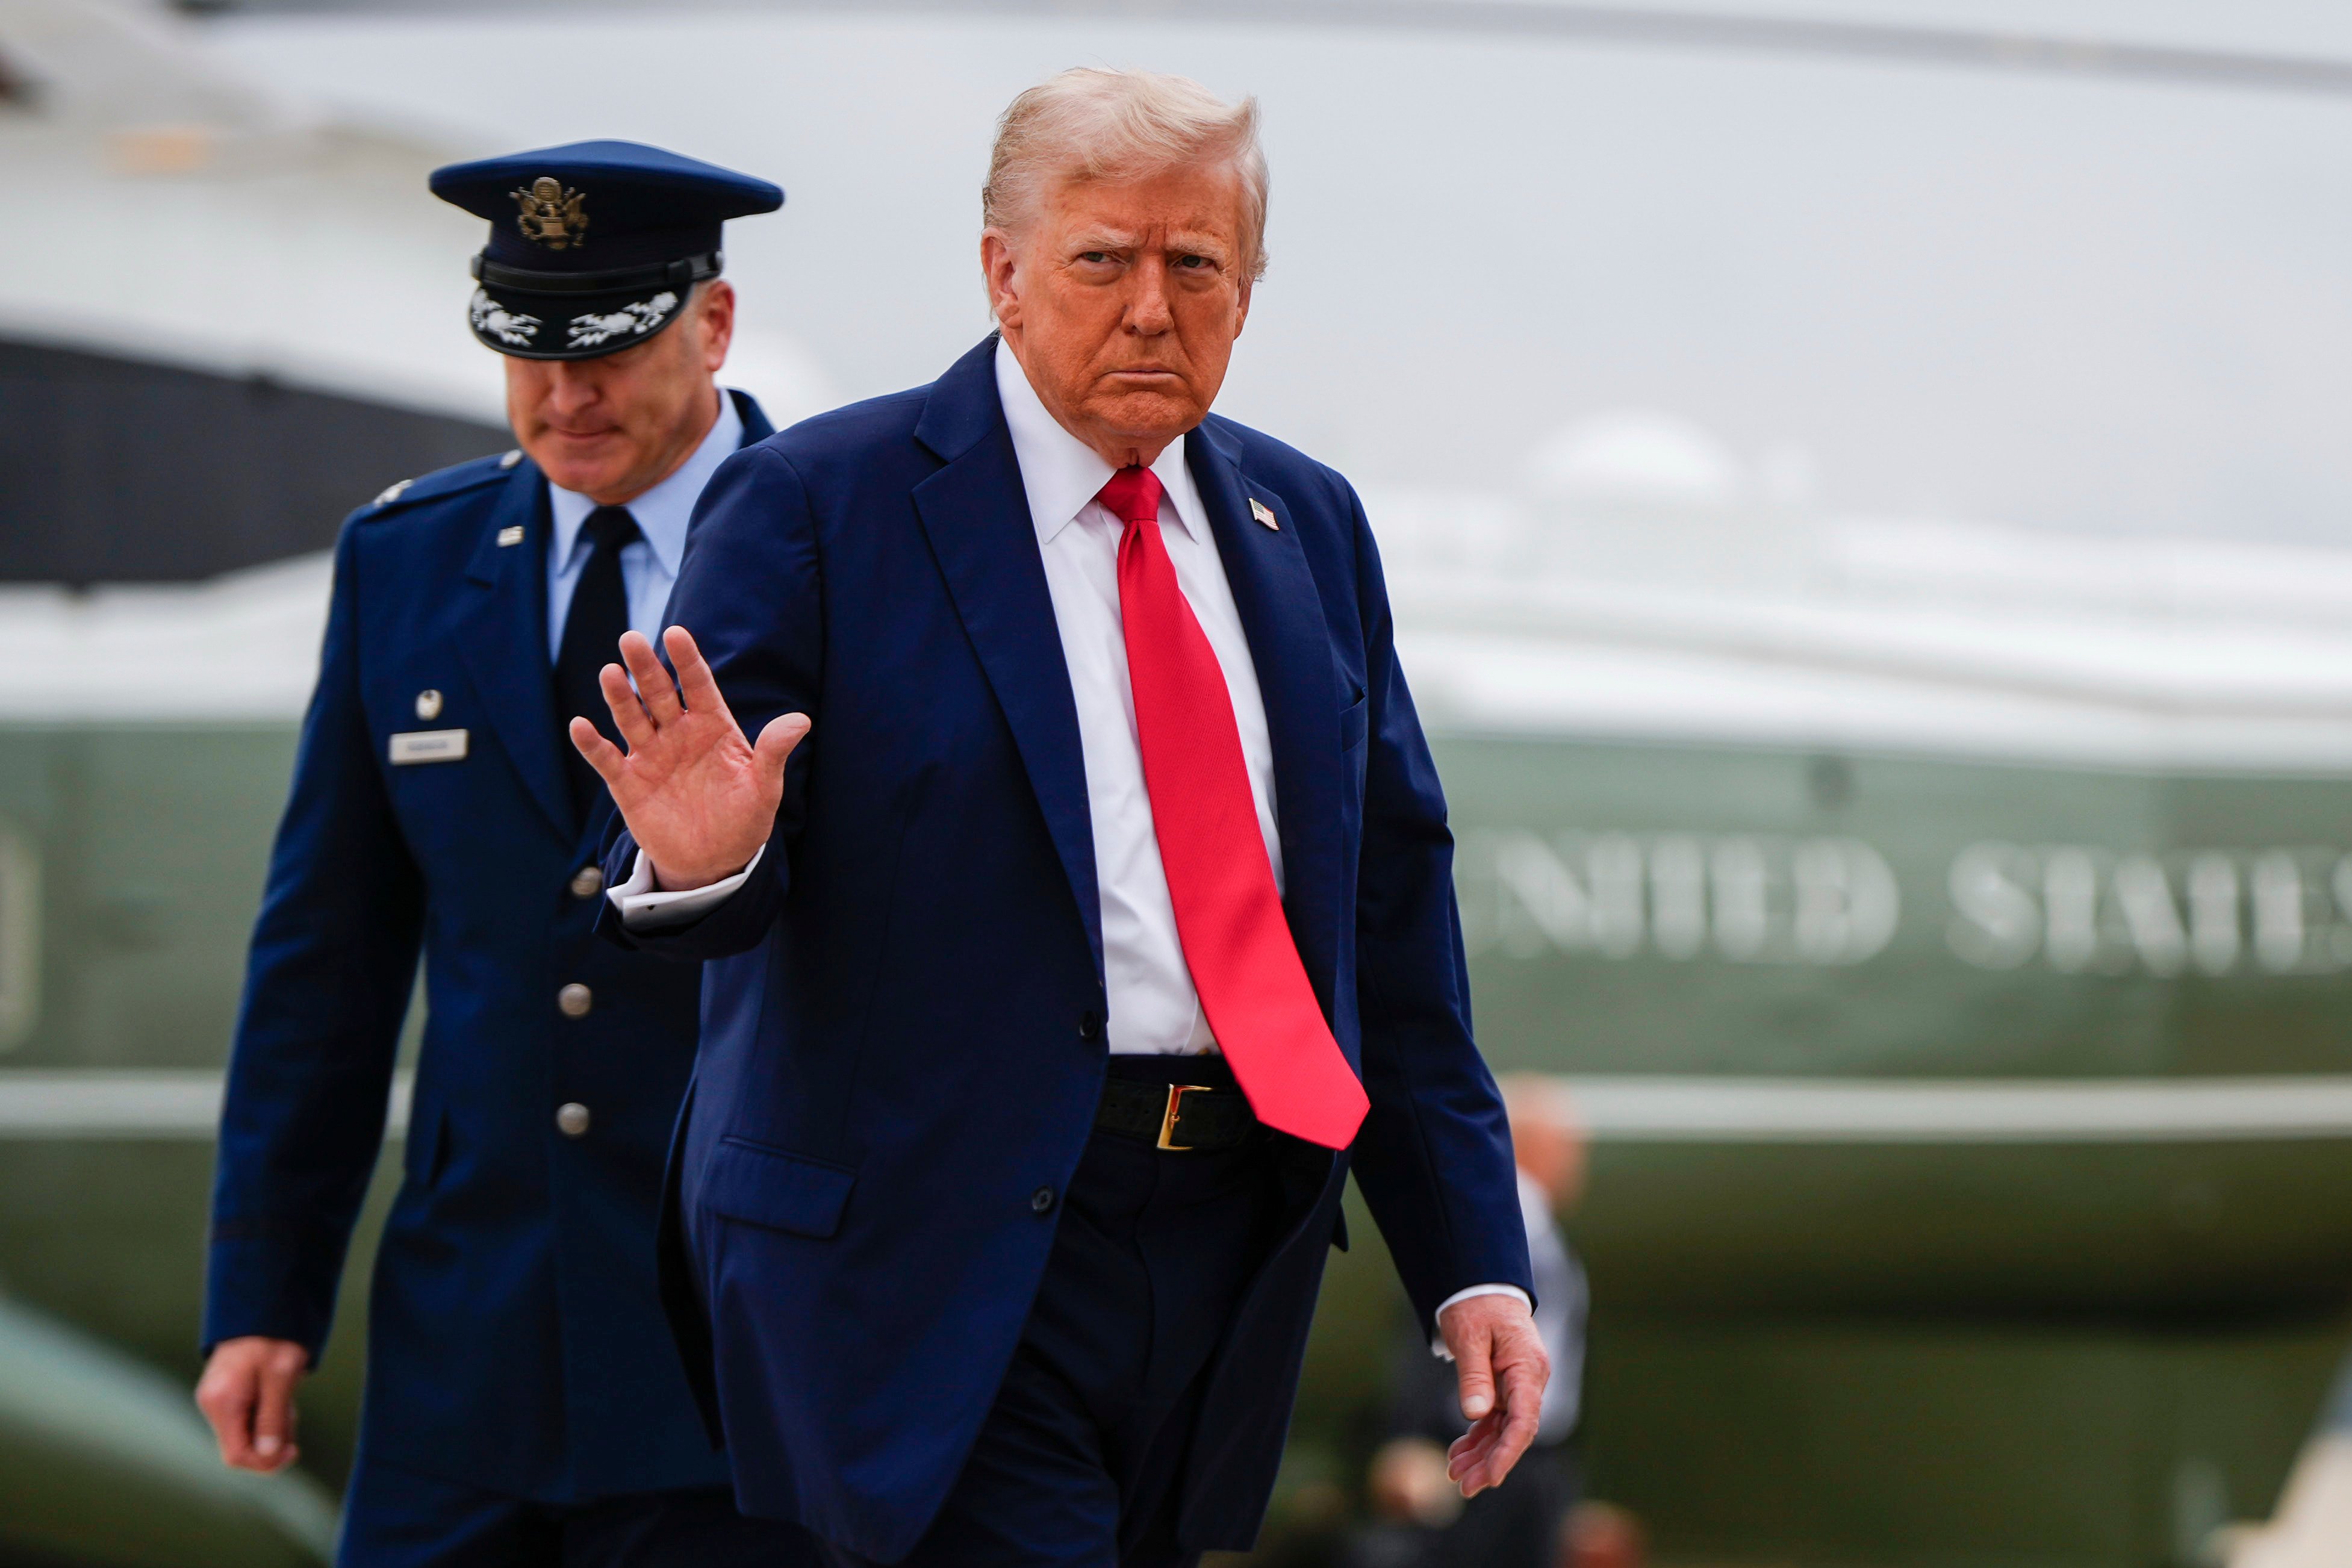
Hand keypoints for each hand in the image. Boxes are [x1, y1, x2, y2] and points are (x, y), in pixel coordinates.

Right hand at [194, 1336, 307, 1471]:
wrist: (264, 1305)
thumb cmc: (274, 1336)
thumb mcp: (281, 1376)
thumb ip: (273, 1417)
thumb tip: (269, 1455)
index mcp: (222, 1403)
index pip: (237, 1456)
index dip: (266, 1462)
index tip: (293, 1451)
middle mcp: (212, 1405)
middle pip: (242, 1446)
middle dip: (271, 1439)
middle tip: (291, 1410)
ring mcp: (217, 1400)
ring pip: (246, 1433)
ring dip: (272, 1424)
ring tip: (285, 1395)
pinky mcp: (226, 1395)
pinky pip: (247, 1418)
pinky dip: (266, 1413)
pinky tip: (278, 1392)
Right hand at [569, 626, 809, 889]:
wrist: (714, 861)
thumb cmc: (744, 819)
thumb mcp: (764, 788)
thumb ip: (773, 752)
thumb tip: (801, 720)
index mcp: (711, 726)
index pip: (698, 685)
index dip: (686, 660)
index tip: (675, 634)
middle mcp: (677, 733)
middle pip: (659, 693)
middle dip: (645, 667)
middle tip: (631, 639)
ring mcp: (650, 755)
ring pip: (631, 718)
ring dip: (619, 697)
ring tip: (610, 673)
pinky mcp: (627, 782)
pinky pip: (606, 759)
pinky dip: (592, 744)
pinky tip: (580, 725)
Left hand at [1436, 1293, 1549, 1497]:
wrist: (1480, 1286)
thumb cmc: (1475, 1305)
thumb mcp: (1468, 1336)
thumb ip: (1474, 1375)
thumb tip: (1475, 1414)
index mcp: (1527, 1368)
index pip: (1524, 1420)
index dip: (1508, 1453)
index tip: (1491, 1478)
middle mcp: (1529, 1381)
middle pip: (1514, 1432)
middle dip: (1490, 1462)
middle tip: (1464, 1486)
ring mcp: (1517, 1386)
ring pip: (1503, 1430)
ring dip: (1481, 1454)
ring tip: (1455, 1475)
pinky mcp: (1505, 1387)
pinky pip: (1493, 1419)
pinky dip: (1477, 1437)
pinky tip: (1458, 1454)